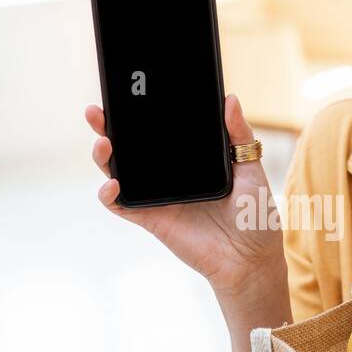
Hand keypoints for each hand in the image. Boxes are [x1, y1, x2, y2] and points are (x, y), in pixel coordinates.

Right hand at [85, 94, 286, 301]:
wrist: (252, 260)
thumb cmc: (255, 216)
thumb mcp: (251, 168)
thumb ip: (239, 135)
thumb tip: (230, 99)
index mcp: (189, 159)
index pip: (157, 131)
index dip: (138, 112)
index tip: (127, 91)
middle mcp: (168, 176)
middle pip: (130, 147)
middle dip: (108, 127)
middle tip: (96, 112)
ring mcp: (157, 197)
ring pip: (119, 172)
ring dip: (103, 156)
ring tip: (104, 142)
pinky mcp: (152, 219)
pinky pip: (122, 206)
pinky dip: (109, 194)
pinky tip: (113, 183)